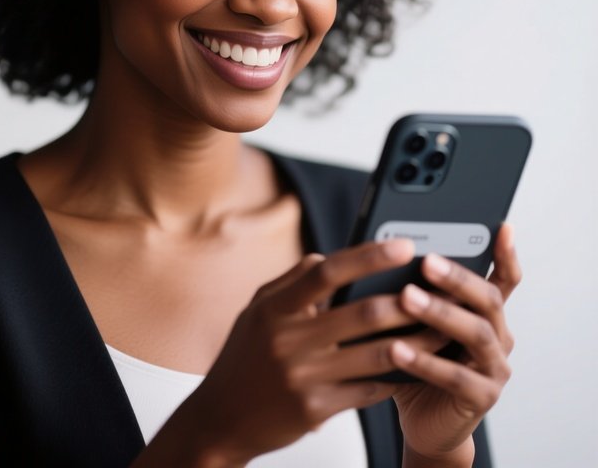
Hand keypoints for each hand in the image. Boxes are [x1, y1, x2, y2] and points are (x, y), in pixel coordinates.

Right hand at [166, 238, 442, 465]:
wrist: (221, 419)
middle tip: (439, 290)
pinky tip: (417, 367)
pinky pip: (369, 389)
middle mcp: (288, 340)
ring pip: (376, 354)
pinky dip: (396, 377)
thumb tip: (327, 258)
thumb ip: (291, 282)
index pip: (326, 272)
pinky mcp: (316, 410)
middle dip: (407, 301)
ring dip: (416, 341)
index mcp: (274, 309)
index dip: (368, 256)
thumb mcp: (257, 311)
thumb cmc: (243, 358)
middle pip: (361, 313)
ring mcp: (303, 378)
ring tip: (443, 329)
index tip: (403, 246)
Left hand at [390, 224, 520, 465]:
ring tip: (406, 297)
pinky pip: (456, 377)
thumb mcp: (412, 318)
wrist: (422, 418)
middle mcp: (498, 335)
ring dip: (439, 312)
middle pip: (487, 298)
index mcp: (485, 311)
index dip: (506, 253)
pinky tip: (397, 348)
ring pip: (476, 333)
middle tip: (426, 260)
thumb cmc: (414, 356)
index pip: (504, 277)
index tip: (501, 226)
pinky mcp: (482, 398)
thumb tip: (374, 246)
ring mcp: (494, 367)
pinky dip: (425, 361)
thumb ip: (409, 286)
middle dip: (457, 278)